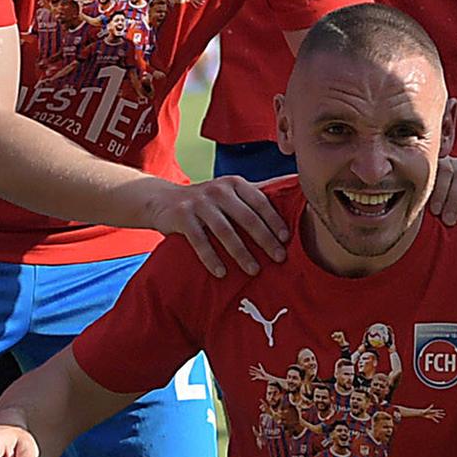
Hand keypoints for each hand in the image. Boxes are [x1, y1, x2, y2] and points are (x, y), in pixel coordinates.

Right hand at [139, 173, 293, 276]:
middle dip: (265, 240)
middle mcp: (218, 190)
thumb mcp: (229, 193)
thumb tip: (293, 193)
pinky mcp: (182, 217)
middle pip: (247, 217)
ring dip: (241, 253)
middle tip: (279, 258)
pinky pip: (200, 241)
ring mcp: (199, 202)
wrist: (163, 200)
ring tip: (254, 270)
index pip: (261, 202)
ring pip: (225, 231)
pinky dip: (211, 258)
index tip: (287, 239)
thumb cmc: (207, 202)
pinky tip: (222, 272)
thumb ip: (253, 197)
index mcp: (235, 184)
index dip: (275, 220)